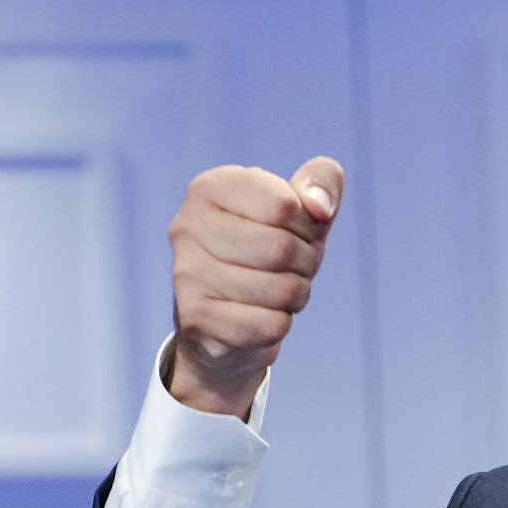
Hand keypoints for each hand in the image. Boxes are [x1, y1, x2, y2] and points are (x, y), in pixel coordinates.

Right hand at [165, 157, 343, 417]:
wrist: (225, 314)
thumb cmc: (271, 247)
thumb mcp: (301, 209)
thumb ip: (321, 182)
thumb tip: (320, 207)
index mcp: (210, 187)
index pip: (284, 205)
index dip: (308, 224)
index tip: (297, 229)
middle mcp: (188, 225)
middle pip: (282, 249)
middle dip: (306, 261)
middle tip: (294, 264)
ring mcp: (186, 273)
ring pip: (281, 290)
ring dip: (296, 293)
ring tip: (278, 287)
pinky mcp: (195, 318)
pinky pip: (271, 325)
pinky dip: (281, 323)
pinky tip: (262, 314)